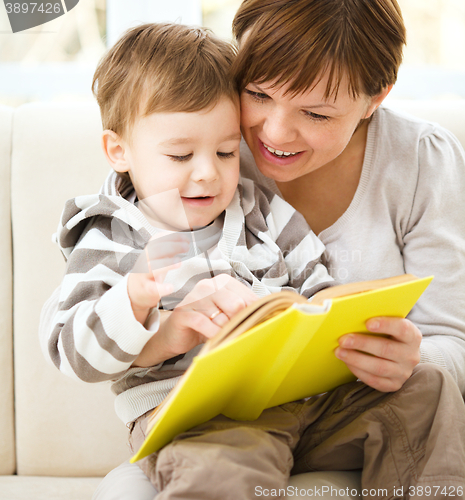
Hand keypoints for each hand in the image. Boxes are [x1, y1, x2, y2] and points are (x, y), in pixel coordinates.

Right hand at [128, 234, 188, 323]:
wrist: (134, 291)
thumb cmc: (150, 273)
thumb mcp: (158, 258)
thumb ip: (169, 250)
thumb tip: (185, 241)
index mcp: (149, 252)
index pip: (157, 240)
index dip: (171, 237)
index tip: (185, 238)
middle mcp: (144, 261)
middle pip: (155, 250)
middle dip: (171, 246)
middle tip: (186, 247)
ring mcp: (143, 275)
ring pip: (152, 267)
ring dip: (166, 263)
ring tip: (179, 263)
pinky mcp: (146, 289)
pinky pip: (152, 288)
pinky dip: (162, 288)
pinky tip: (171, 287)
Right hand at [133, 274, 257, 366]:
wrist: (176, 334)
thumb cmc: (206, 323)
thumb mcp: (227, 314)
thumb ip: (244, 309)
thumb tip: (267, 315)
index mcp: (223, 282)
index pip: (249, 297)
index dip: (251, 315)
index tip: (248, 323)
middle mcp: (208, 285)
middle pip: (237, 305)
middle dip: (236, 322)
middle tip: (229, 329)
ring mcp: (194, 297)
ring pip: (222, 317)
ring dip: (222, 330)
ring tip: (216, 332)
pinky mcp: (183, 312)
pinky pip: (205, 324)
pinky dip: (212, 334)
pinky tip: (213, 337)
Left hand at [335, 317, 421, 391]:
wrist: (399, 356)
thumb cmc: (388, 334)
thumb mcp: (388, 325)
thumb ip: (376, 319)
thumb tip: (352, 314)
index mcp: (412, 336)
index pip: (402, 329)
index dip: (386, 325)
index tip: (367, 323)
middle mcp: (411, 355)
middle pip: (386, 349)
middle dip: (362, 343)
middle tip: (343, 339)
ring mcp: (403, 372)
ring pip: (379, 367)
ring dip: (356, 359)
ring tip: (339, 352)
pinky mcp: (393, 385)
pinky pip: (375, 380)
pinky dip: (358, 371)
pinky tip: (347, 362)